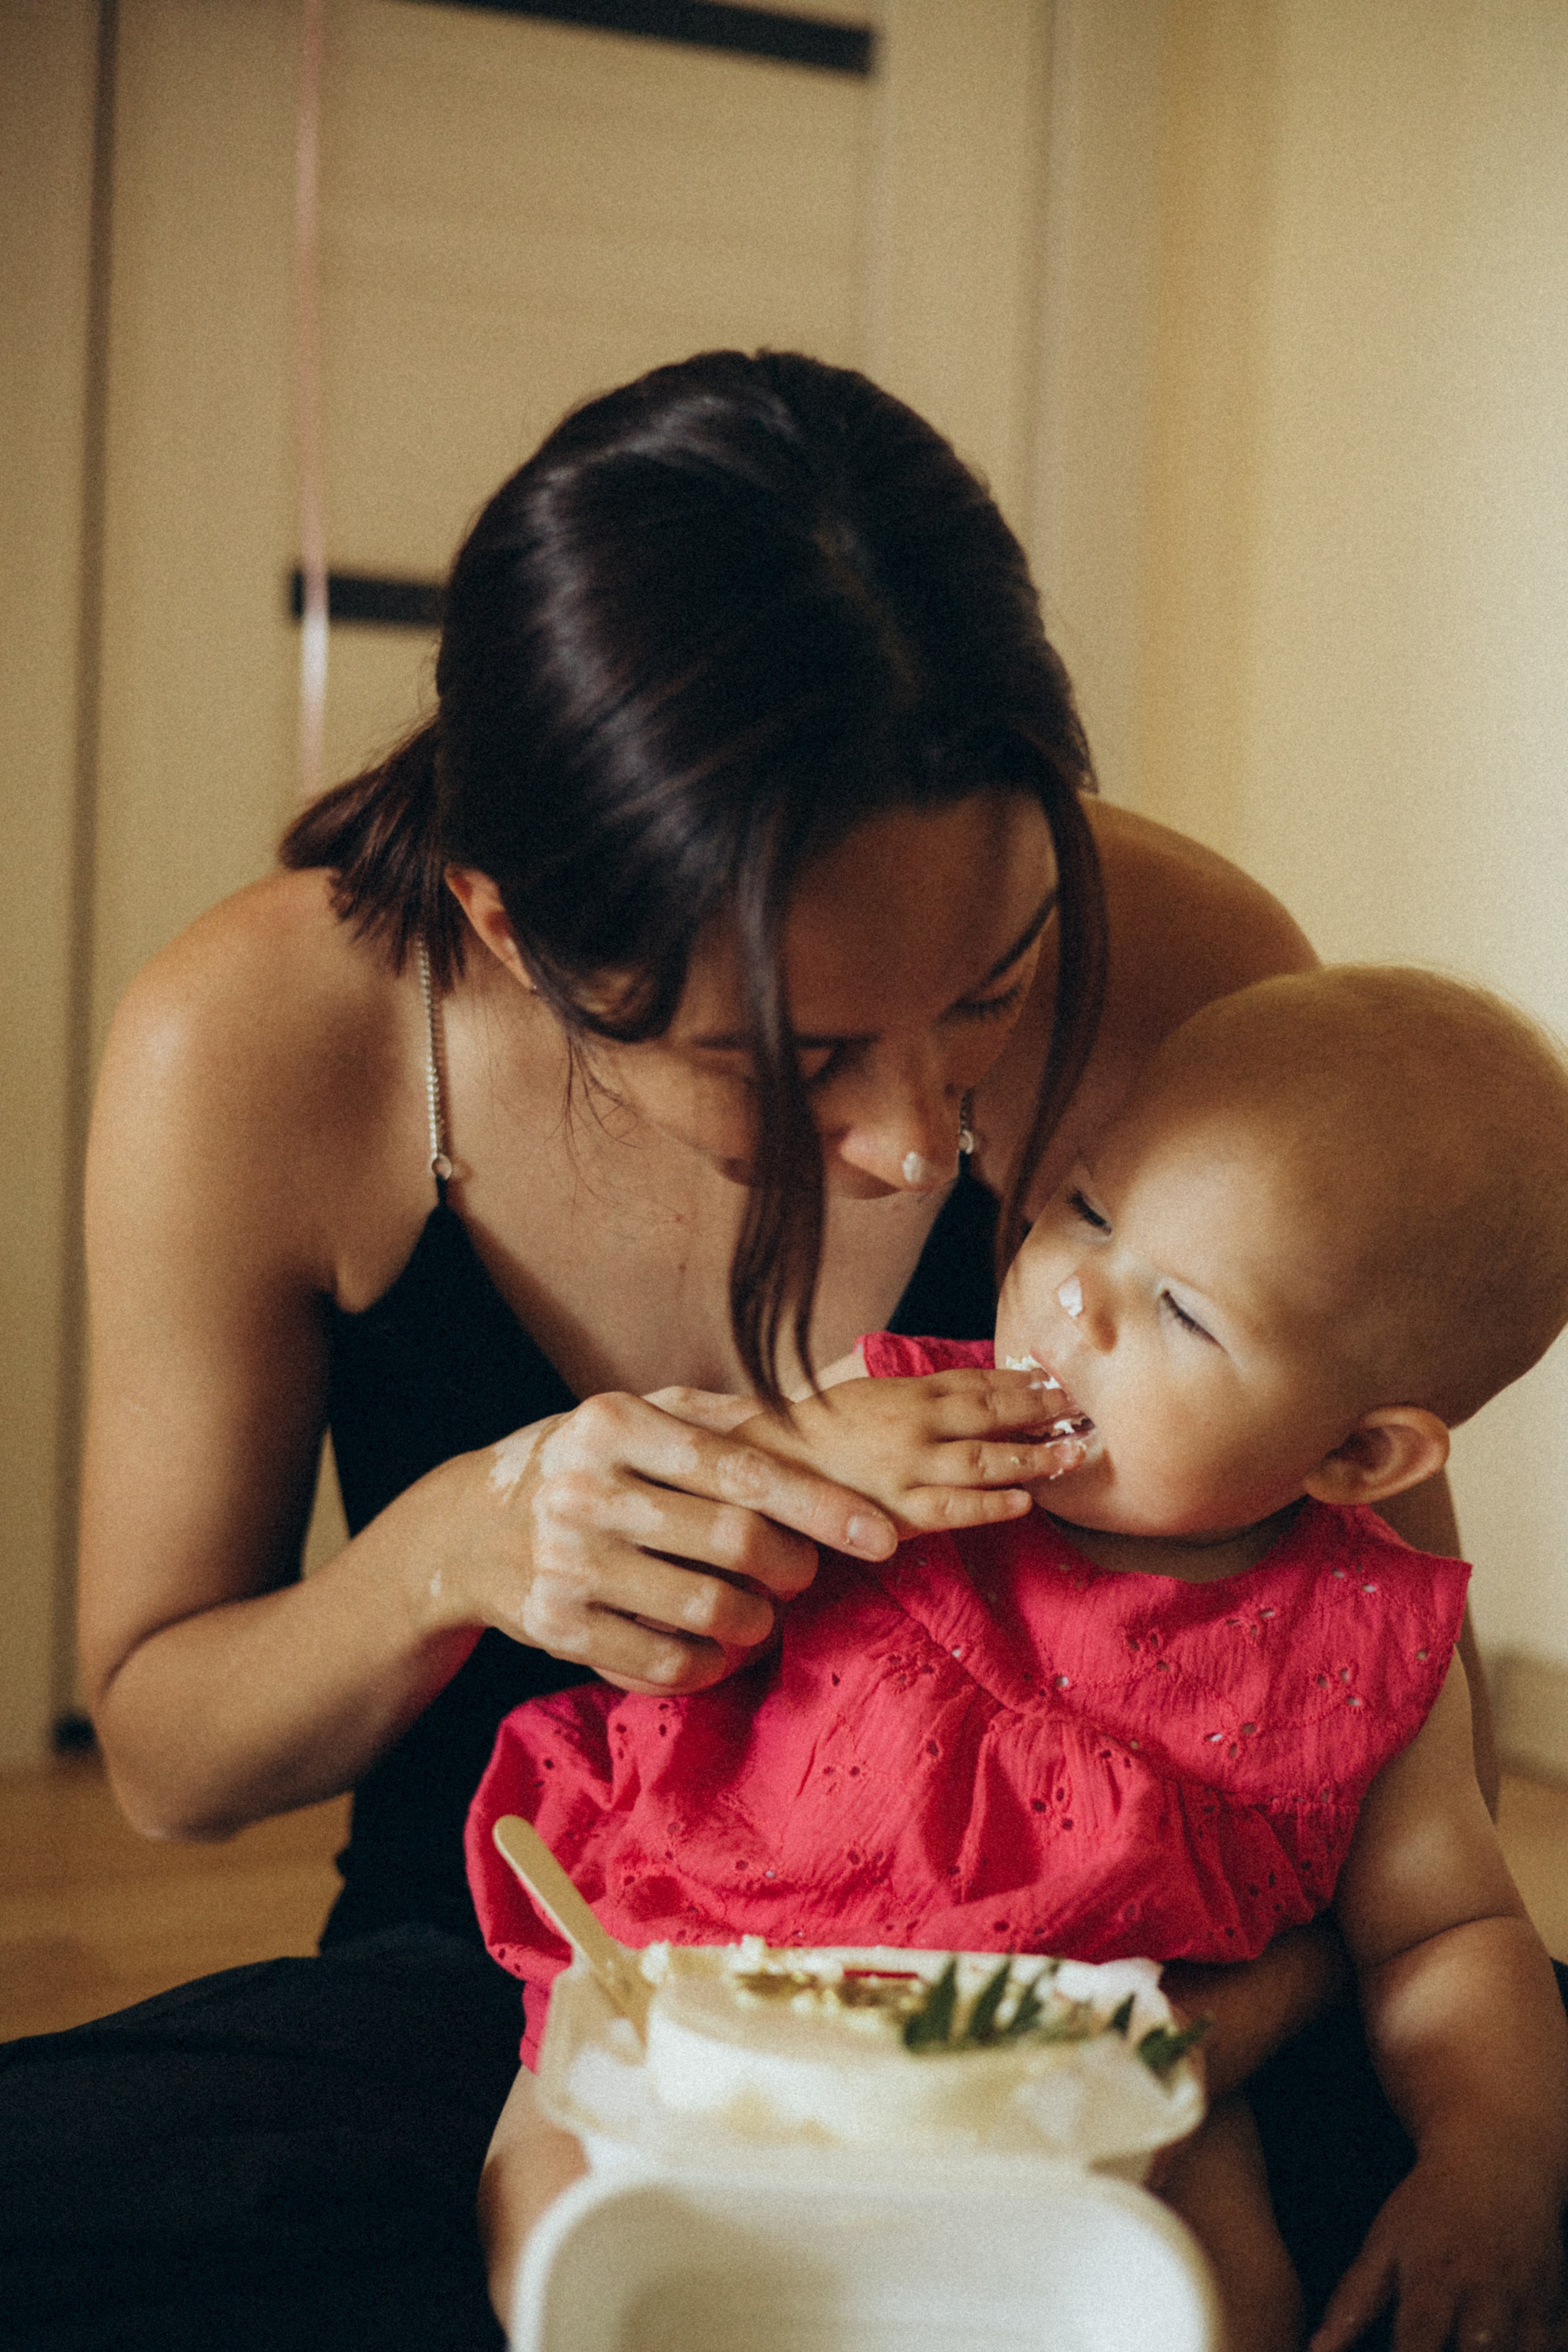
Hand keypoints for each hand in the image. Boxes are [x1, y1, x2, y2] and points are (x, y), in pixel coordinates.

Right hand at [442, 1387, 901, 1694]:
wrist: (465, 1528)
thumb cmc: (583, 1463)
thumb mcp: (634, 1416)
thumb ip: (716, 1416)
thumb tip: (815, 1413)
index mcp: (615, 1423)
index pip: (743, 1469)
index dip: (822, 1506)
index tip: (880, 1535)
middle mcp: (586, 1488)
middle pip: (736, 1542)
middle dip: (793, 1567)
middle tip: (801, 1574)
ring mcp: (566, 1561)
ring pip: (707, 1610)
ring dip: (756, 1622)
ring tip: (758, 1613)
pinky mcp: (555, 1626)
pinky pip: (663, 1663)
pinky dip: (709, 1666)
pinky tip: (715, 1651)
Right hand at [736, 1365, 1090, 1536]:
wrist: (767, 1466)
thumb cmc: (819, 1432)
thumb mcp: (869, 1396)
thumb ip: (918, 1395)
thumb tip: (972, 1390)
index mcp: (906, 1395)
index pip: (976, 1384)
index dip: (1021, 1383)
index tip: (1057, 1380)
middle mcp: (914, 1427)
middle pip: (990, 1414)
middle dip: (1039, 1410)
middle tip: (1081, 1409)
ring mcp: (908, 1470)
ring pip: (983, 1461)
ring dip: (1032, 1457)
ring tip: (1072, 1454)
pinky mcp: (898, 1512)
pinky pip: (954, 1509)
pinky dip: (991, 1505)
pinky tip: (1024, 1502)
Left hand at [1310, 2148, 1567, 2351]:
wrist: (1497, 2162)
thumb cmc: (1429, 2209)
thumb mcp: (1385, 2244)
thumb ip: (1353, 2301)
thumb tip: (1316, 2350)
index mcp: (1433, 2280)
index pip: (1419, 2342)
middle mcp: (1483, 2293)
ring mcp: (1526, 2302)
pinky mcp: (1557, 2307)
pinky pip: (1555, 2349)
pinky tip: (1514, 2351)